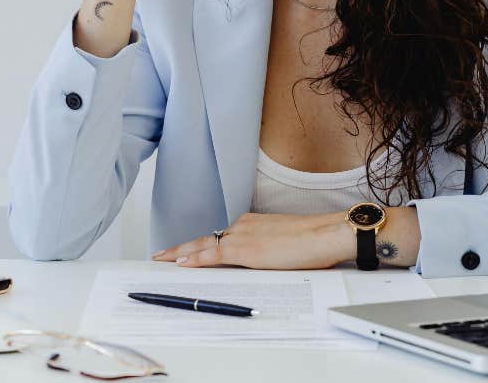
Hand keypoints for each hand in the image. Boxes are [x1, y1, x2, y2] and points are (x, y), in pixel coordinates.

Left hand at [152, 212, 356, 269]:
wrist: (326, 234)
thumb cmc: (315, 241)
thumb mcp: (286, 243)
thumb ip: (269, 250)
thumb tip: (264, 263)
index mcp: (254, 224)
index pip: (221, 236)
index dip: (201, 244)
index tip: (187, 250)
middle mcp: (244, 226)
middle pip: (206, 239)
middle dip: (182, 248)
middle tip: (161, 254)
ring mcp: (243, 236)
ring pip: (204, 245)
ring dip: (182, 253)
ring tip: (161, 259)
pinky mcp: (245, 249)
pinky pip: (213, 255)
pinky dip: (194, 259)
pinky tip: (180, 263)